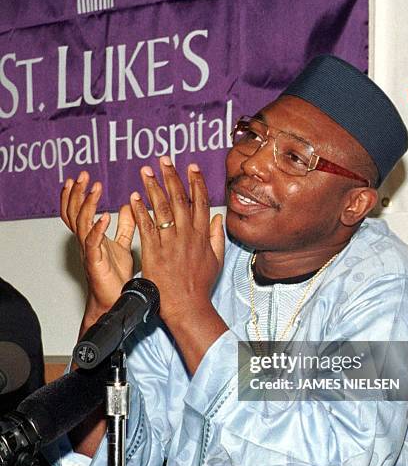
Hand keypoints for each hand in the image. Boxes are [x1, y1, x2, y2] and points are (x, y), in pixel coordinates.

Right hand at [60, 171, 135, 323]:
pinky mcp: (96, 263)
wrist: (116, 301)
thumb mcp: (123, 246)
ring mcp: (90, 252)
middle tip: (83, 177)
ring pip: (81, 224)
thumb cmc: (116, 277)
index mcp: (92, 238)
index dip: (77, 195)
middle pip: (73, 214)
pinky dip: (97, 229)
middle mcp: (87, 243)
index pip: (78, 212)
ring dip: (87, 205)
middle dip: (77, 194)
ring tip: (95, 190)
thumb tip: (128, 206)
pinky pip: (93, 243)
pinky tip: (104, 217)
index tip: (82, 178)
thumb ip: (125, 227)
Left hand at [130, 156, 224, 324]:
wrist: (187, 306)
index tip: (191, 167)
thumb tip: (217, 219)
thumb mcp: (216, 260)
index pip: (199, 202)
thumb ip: (216, 237)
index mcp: (202, 235)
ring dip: (153, 187)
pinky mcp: (154, 251)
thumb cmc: (199, 286)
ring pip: (161, 209)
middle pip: (179, 199)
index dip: (195, 182)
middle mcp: (187, 235)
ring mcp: (170, 242)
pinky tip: (134, 197)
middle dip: (171, 177)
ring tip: (145, 171)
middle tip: (164, 160)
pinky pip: (146, 226)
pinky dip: (139, 210)